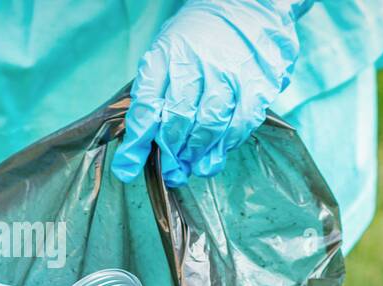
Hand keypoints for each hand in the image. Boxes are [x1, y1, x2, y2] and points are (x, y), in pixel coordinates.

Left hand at [111, 0, 311, 186]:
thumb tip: (141, 140)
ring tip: (190, 167)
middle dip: (169, 154)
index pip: (146, 106)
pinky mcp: (255, 84)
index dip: (136, 143)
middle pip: (177, 120)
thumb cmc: (198, 37)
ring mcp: (226, 74)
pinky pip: (238, 124)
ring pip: (207, 125)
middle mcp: (194, 64)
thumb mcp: (166, 53)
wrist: (246, 7)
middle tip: (169, 171)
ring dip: (196, 154)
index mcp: (165, 56)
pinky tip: (215, 155)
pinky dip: (224, 145)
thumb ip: (154, 92)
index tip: (127, 169)